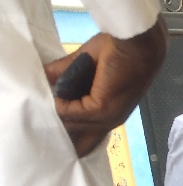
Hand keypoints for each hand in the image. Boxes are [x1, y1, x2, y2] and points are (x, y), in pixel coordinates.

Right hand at [44, 14, 167, 157]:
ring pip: (73, 125)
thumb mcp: (85, 62)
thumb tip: (43, 77)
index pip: (87, 137)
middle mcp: (110, 120)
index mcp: (110, 112)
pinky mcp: (103, 109)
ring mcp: (108, 117)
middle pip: (80, 142)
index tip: (51, 124)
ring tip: (44, 102)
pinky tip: (55, 94)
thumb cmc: (118, 49)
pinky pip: (73, 113)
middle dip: (61, 133)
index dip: (69, 133)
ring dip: (56, 115)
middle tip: (42, 120)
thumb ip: (64, 72)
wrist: (136, 42)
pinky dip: (61, 105)